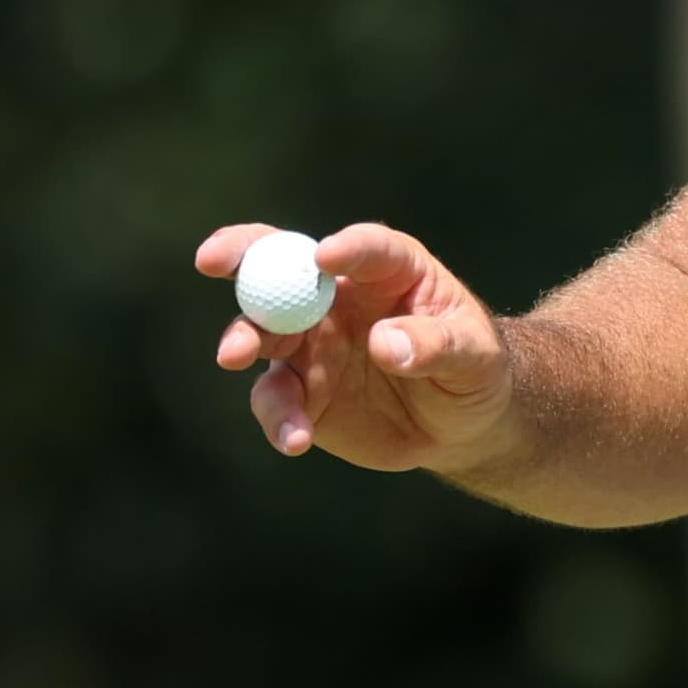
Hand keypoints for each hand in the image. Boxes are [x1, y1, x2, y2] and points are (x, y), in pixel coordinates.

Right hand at [196, 221, 513, 472]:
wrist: (461, 424)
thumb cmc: (475, 369)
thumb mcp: (476, 357)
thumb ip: (438, 345)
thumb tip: (386, 344)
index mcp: (390, 271)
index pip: (367, 248)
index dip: (345, 249)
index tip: (324, 259)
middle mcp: (338, 297)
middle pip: (280, 265)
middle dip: (243, 257)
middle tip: (212, 260)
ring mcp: (311, 342)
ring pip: (261, 330)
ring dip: (242, 338)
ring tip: (235, 356)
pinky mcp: (300, 390)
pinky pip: (275, 398)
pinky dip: (278, 416)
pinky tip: (295, 439)